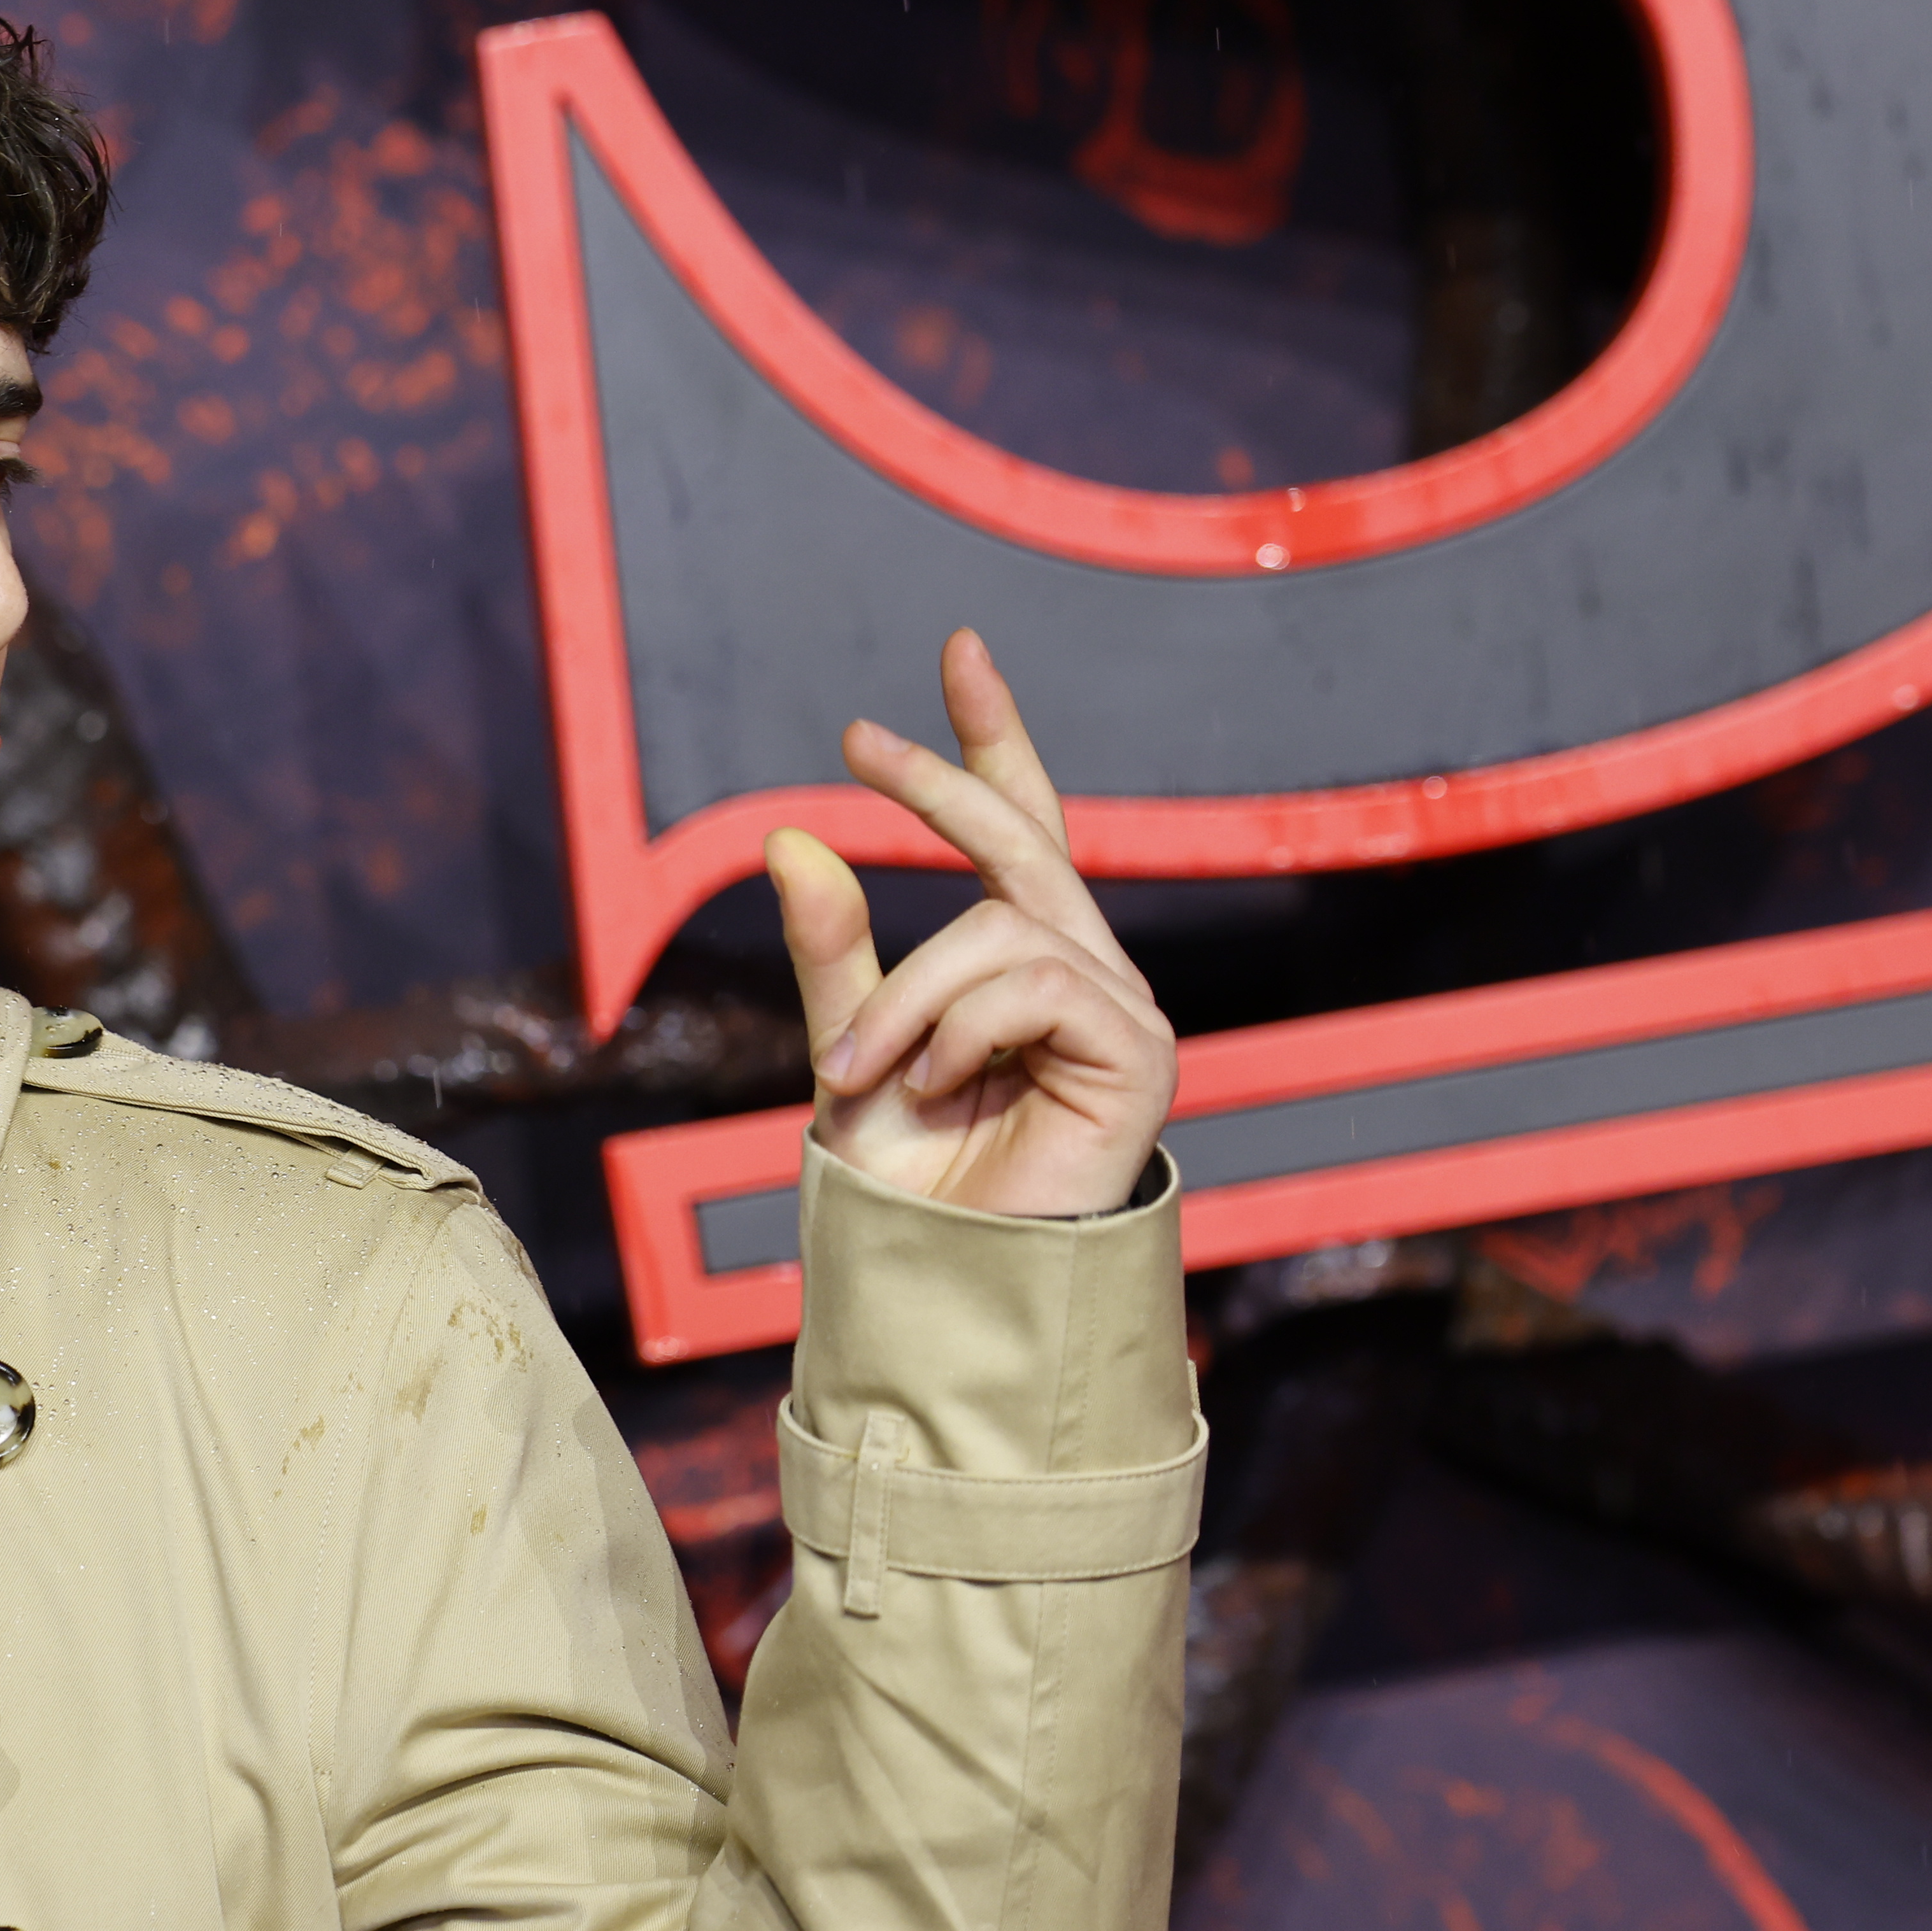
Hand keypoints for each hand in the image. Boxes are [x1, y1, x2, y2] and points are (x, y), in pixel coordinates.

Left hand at [769, 629, 1174, 1217]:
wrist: (944, 1281)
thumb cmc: (910, 1186)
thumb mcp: (848, 1050)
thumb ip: (834, 953)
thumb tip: (791, 839)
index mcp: (1025, 965)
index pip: (1022, 827)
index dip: (992, 742)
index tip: (959, 649)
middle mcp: (1085, 972)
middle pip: (1022, 841)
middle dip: (944, 779)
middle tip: (861, 740)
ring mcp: (1121, 1010)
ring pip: (998, 925)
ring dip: (906, 997)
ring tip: (867, 1074)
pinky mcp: (1139, 1054)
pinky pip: (1031, 982)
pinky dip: (959, 1030)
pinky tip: (940, 1087)